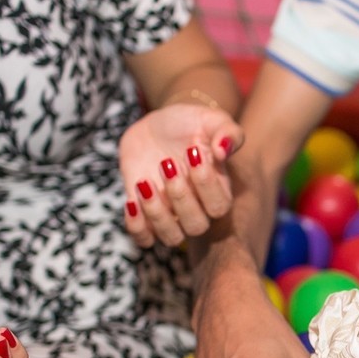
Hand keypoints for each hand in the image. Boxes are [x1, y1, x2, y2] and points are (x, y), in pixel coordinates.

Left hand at [120, 103, 244, 247]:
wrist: (160, 126)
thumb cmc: (193, 124)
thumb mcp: (213, 119)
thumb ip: (227, 132)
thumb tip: (223, 150)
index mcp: (218, 191)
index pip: (219, 206)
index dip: (205, 184)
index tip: (192, 149)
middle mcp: (196, 208)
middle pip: (196, 226)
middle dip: (180, 196)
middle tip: (167, 163)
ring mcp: (170, 213)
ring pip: (171, 237)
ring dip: (156, 213)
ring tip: (145, 182)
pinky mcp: (144, 212)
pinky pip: (143, 238)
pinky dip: (136, 226)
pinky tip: (131, 200)